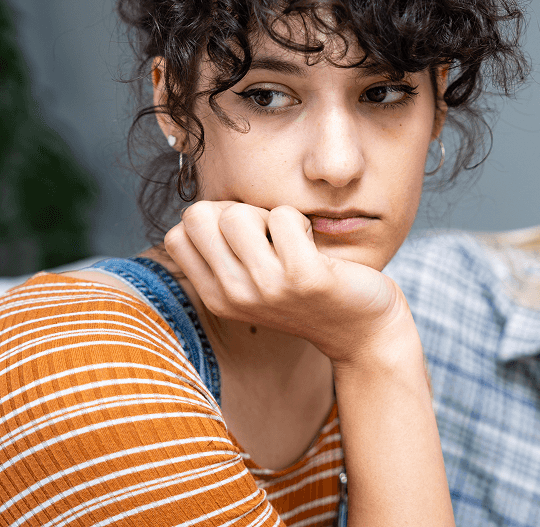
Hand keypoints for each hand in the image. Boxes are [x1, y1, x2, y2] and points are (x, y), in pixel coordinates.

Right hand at [163, 200, 409, 364]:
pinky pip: (284, 216)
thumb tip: (203, 208)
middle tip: (270, 235)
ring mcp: (268, 287)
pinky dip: (301, 220)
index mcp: (216, 297)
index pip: (177, 234)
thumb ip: (226, 253)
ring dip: (270, 215)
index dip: (214, 221)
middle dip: (236, 211)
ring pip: (237, 214)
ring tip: (293, 241)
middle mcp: (234, 295)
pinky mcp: (304, 277)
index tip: (248, 238)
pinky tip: (314, 246)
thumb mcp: (255, 284)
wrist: (363, 331)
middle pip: (199, 216)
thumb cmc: (310, 295)